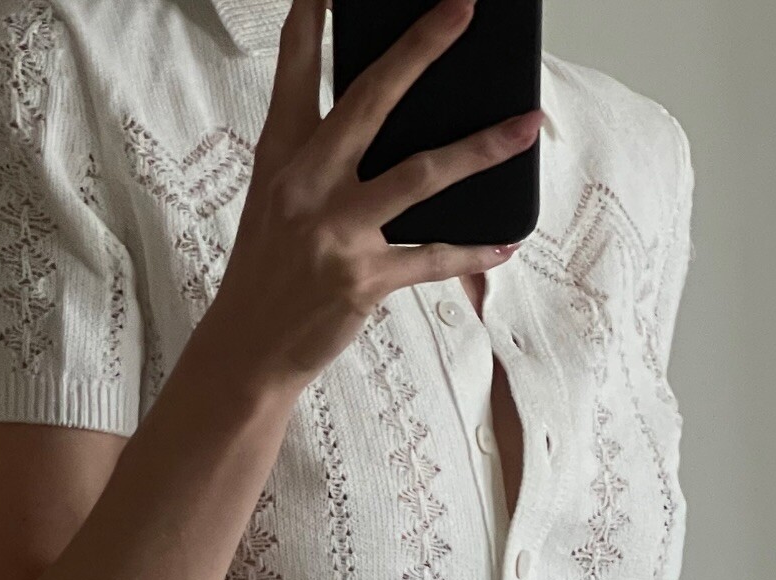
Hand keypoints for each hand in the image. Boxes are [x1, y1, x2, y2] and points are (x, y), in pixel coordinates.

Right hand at [206, 0, 541, 391]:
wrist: (248, 349)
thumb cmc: (269, 270)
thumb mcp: (278, 199)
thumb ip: (321, 155)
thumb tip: (389, 122)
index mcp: (282, 154)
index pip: (297, 68)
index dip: (314, 16)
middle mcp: (307, 183)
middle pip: (371, 100)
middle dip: (421, 48)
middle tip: (462, 8)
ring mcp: (336, 231)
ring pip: (421, 175)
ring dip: (481, 148)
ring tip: (527, 124)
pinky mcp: (362, 280)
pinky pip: (432, 259)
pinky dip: (473, 252)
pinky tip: (506, 242)